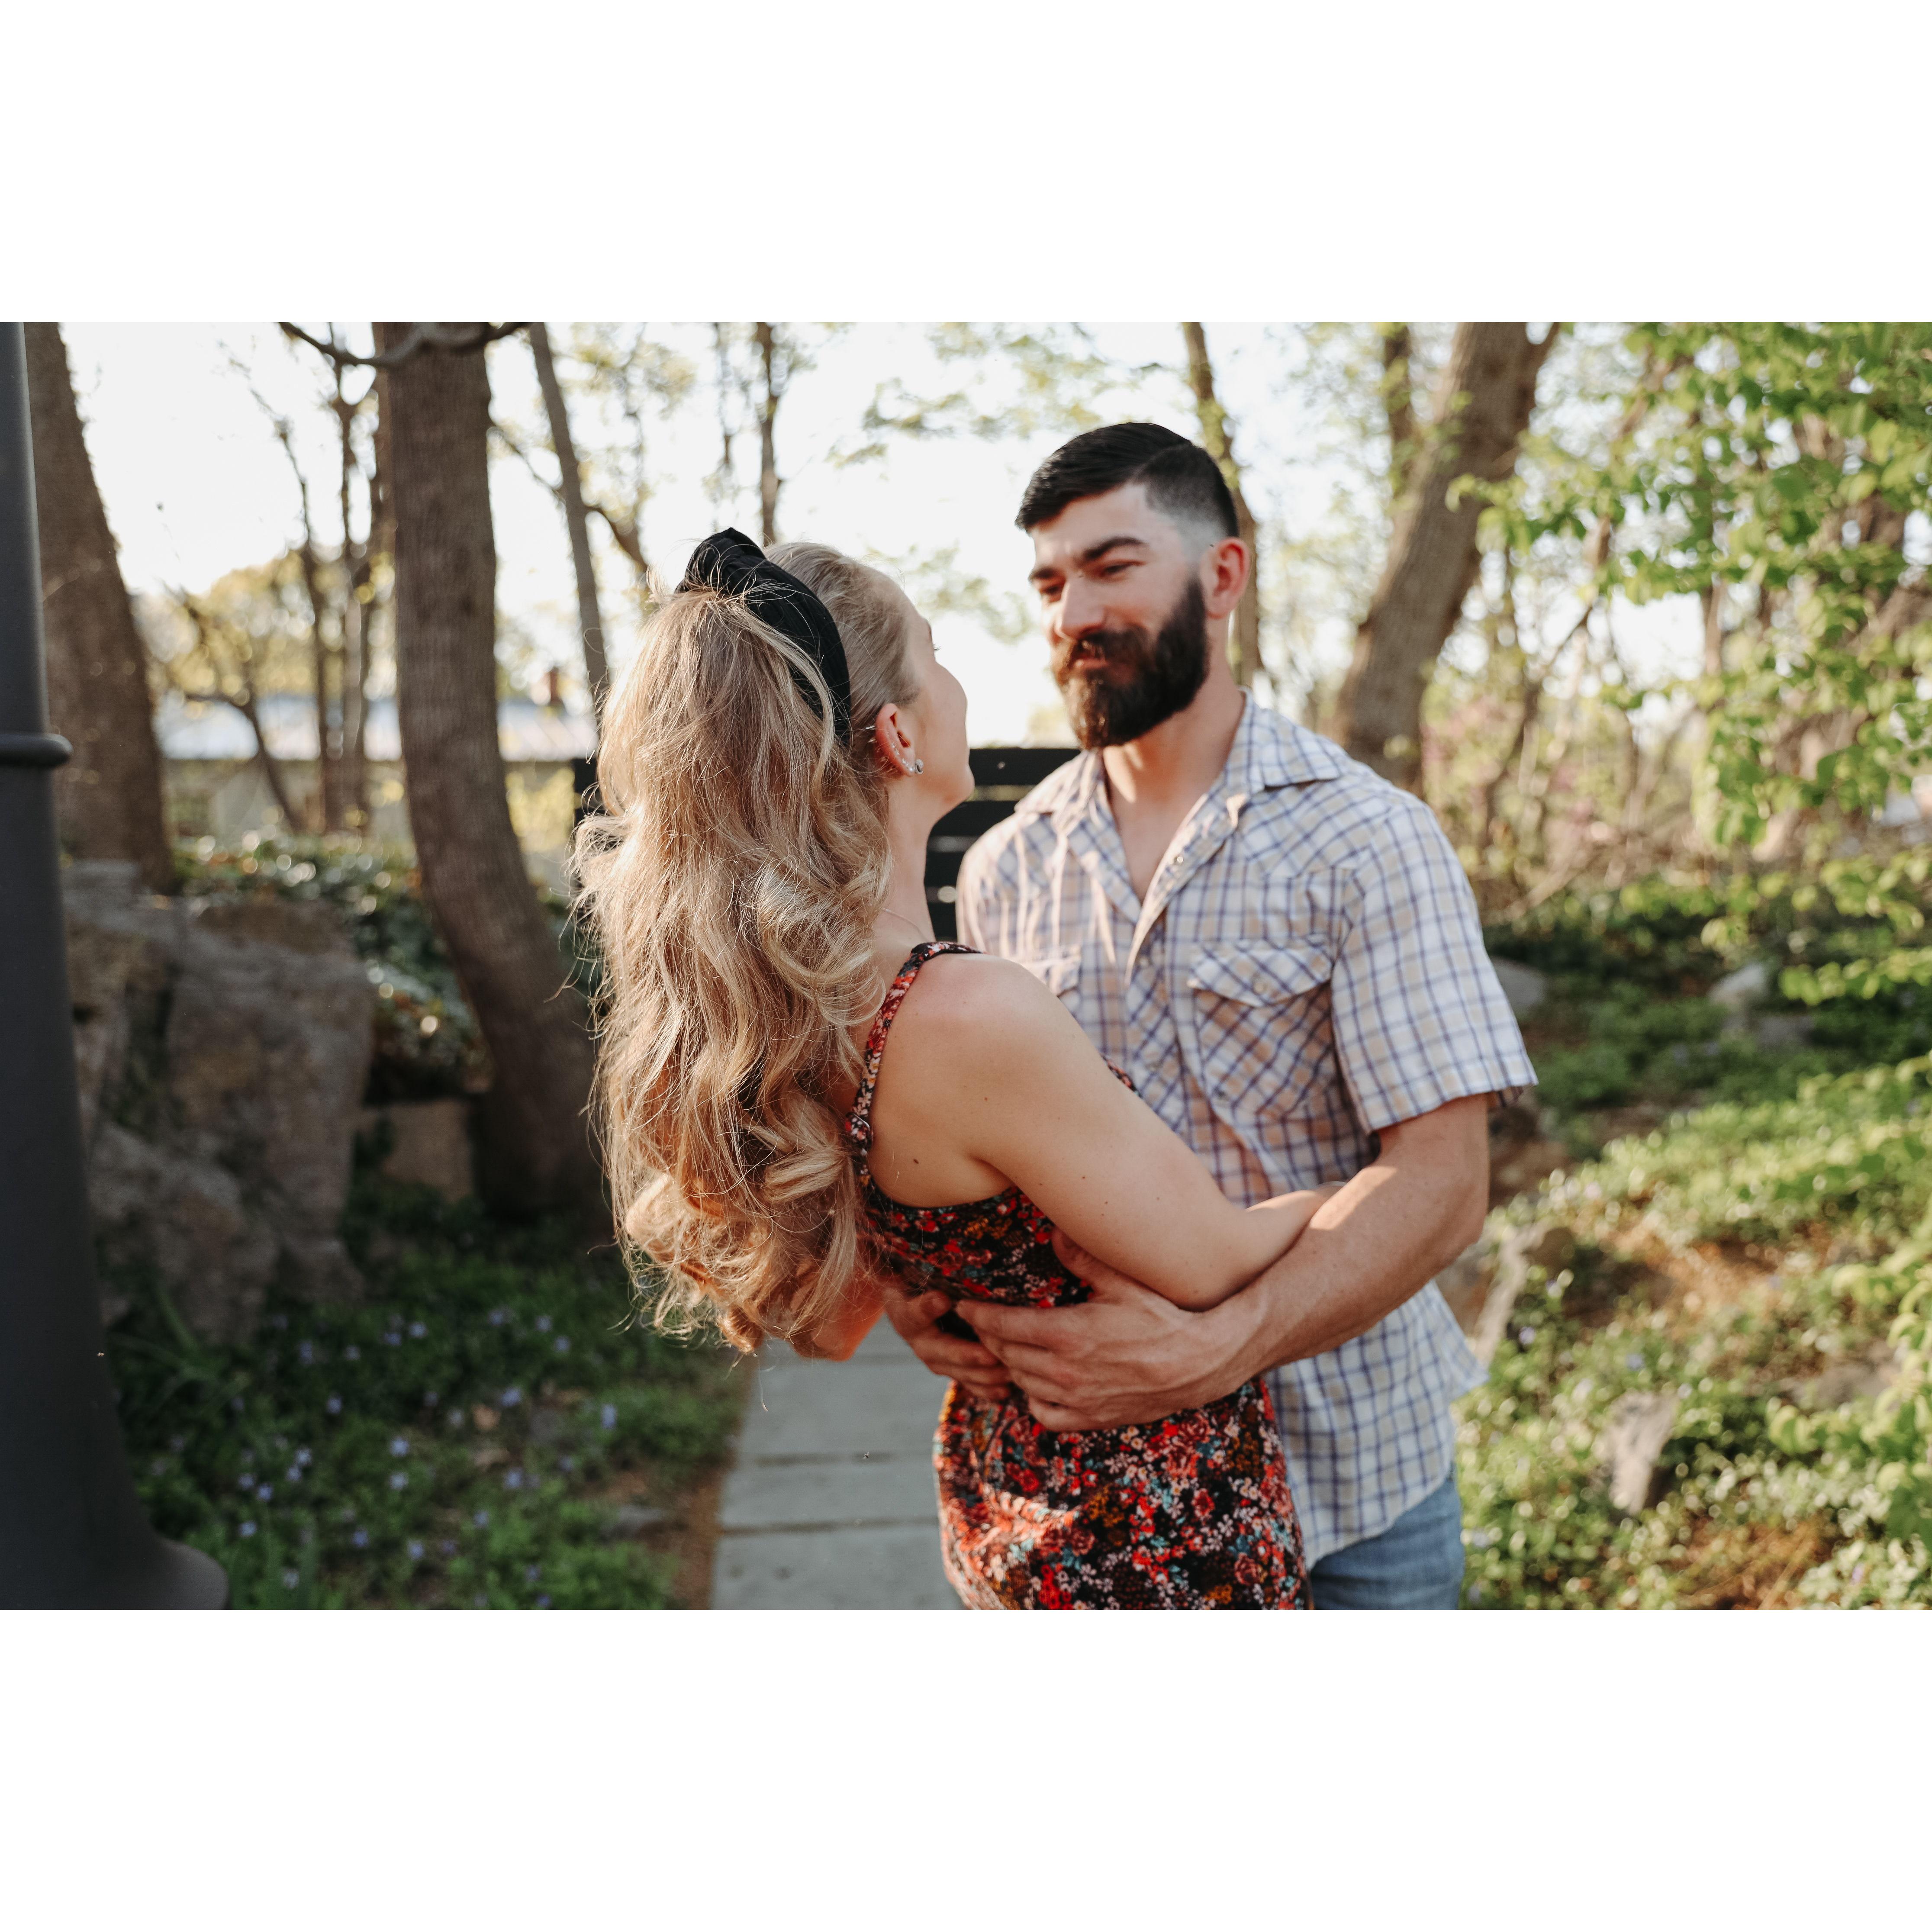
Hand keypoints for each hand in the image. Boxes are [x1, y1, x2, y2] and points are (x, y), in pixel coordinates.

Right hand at [881, 1286, 1011, 1400]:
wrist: (917, 1304)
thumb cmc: (926, 1284)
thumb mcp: (923, 1276)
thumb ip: (932, 1280)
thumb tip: (943, 1292)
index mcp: (907, 1314)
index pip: (913, 1313)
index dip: (926, 1307)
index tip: (942, 1299)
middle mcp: (920, 1341)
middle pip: (940, 1352)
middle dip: (966, 1355)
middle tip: (991, 1356)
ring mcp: (936, 1359)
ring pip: (956, 1371)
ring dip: (981, 1376)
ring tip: (1007, 1374)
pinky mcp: (952, 1369)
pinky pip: (967, 1383)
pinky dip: (985, 1389)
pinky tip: (1004, 1391)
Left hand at [955, 1232, 1257, 1430]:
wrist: (1201, 1362)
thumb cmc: (1164, 1317)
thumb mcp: (1124, 1282)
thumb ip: (1084, 1258)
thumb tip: (1053, 1231)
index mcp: (1068, 1334)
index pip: (1003, 1326)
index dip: (977, 1315)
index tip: (963, 1304)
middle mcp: (1065, 1371)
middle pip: (1005, 1354)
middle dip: (989, 1336)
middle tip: (981, 1320)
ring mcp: (1077, 1398)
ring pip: (1020, 1382)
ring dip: (1008, 1364)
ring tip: (1005, 1345)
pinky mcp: (1091, 1417)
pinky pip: (1044, 1413)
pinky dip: (1033, 1397)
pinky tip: (1036, 1380)